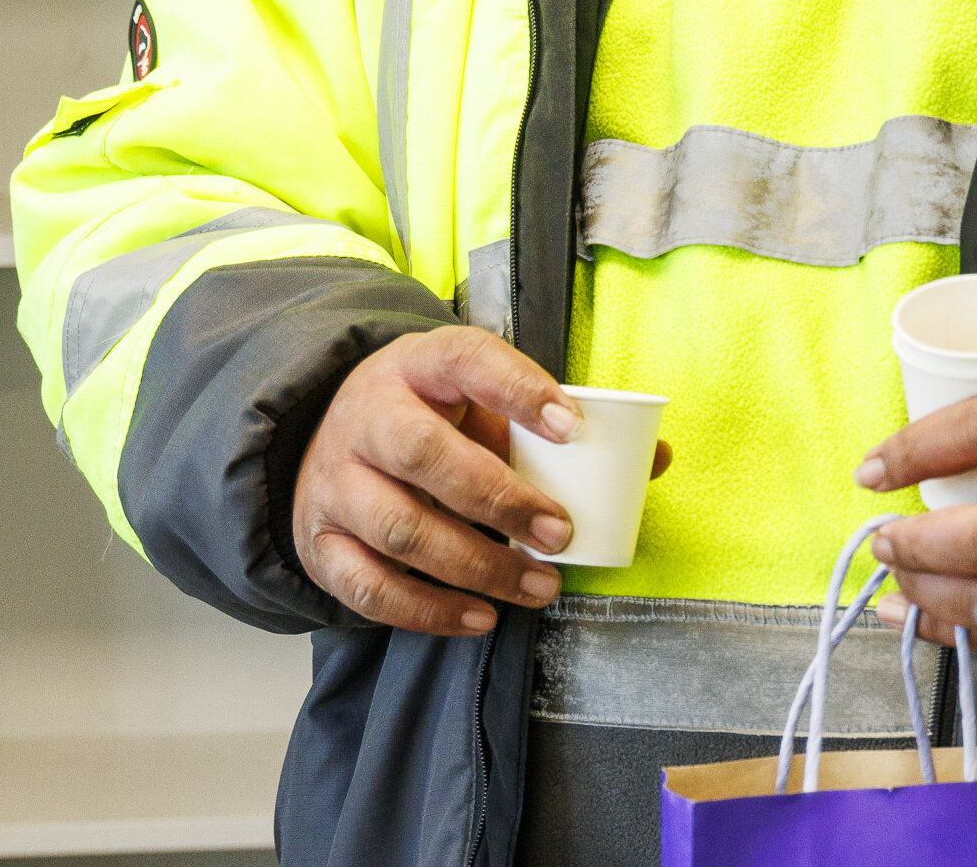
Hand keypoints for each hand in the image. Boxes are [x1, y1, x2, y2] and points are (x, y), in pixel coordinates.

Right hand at [292, 327, 671, 634]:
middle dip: (499, 498)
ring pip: (399, 528)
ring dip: (476, 565)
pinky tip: (480, 617)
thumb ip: (557, 424)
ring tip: (536, 585)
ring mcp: (335, 483)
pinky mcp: (320, 544)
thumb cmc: (430, 417)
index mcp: (418, 366)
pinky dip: (427, 611)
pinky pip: (369, 586)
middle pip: (423, 454)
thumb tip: (656, 459)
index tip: (572, 425)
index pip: (466, 358)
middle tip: (560, 533)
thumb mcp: (482, 400)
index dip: (518, 388)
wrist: (326, 440)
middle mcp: (367, 418)